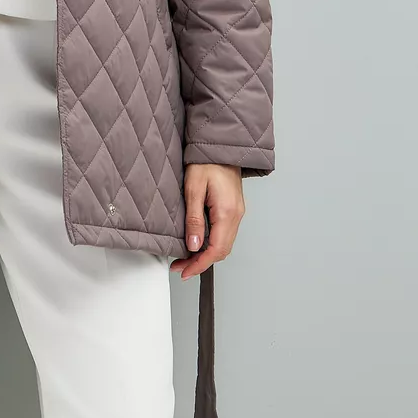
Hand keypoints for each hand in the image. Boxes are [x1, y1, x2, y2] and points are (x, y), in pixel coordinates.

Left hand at [169, 163, 243, 279]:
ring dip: (206, 254)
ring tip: (186, 257)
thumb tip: (193, 245)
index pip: (216, 250)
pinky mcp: (233, 209)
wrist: (220, 145)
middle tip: (181, 267)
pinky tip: (198, 242)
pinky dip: (212, 243)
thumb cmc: (206, 162)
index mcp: (227, 212)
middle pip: (222, 251)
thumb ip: (194, 219)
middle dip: (201, 263)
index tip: (184, 271)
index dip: (199, 264)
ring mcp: (237, 212)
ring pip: (224, 244)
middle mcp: (236, 215)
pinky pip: (225, 233)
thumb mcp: (193, 188)